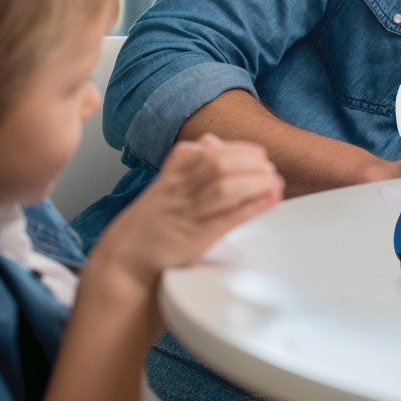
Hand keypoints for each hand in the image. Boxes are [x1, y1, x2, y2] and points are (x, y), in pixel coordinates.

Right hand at [93, 133, 283, 287]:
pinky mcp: (194, 238)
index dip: (239, 149)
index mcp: (171, 174)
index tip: (259, 153)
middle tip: (269, 169)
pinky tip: (270, 199)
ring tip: (274, 182)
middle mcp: (178, 189)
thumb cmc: (153, 222)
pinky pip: (226, 218)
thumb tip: (215, 142)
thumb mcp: (166, 185)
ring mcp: (185, 213)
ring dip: (255, 182)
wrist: (127, 259)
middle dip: (249, 163)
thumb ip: (190, 164)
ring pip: (222, 187)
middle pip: (217, 164)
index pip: (207, 150)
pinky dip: (252, 206)